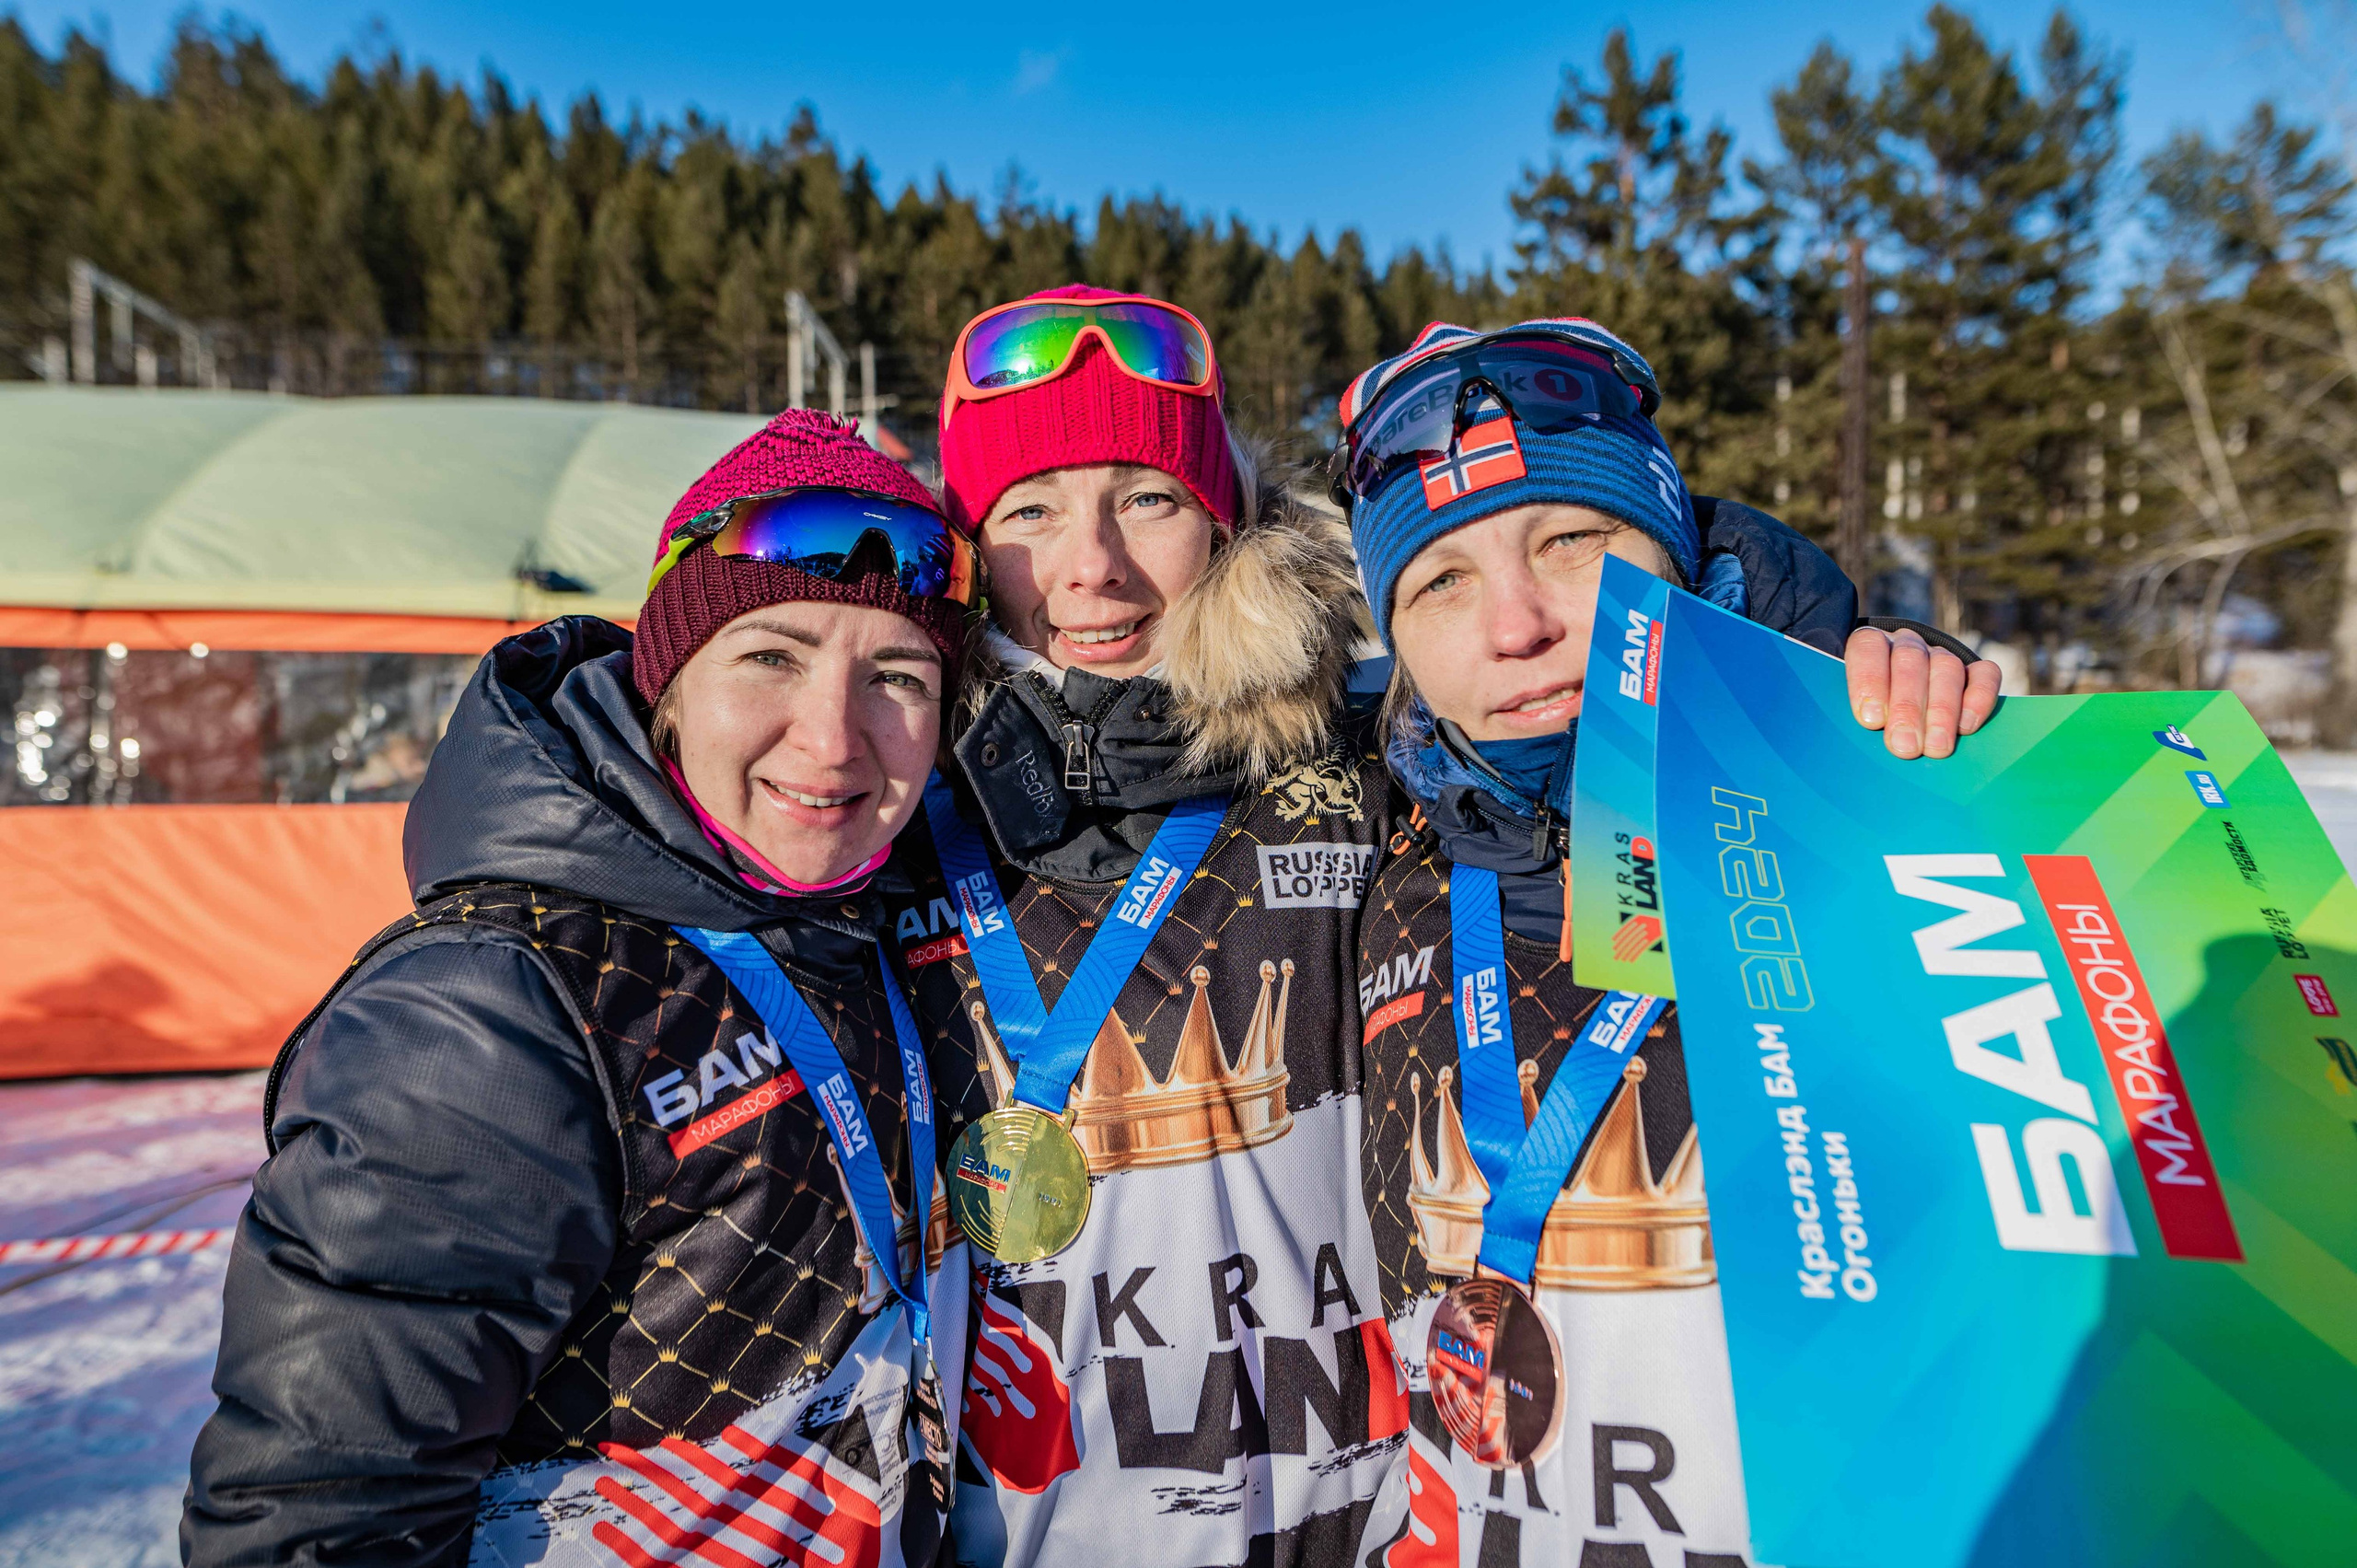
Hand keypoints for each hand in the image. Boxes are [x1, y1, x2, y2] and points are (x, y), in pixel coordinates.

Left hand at [1845, 626, 2000, 759]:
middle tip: (1905, 747)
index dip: (1870, 681)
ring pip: (1947, 668)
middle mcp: (1907, 644)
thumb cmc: (1870, 712)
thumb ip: (1862, 714)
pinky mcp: (1974, 669)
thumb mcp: (1857, 710)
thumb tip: (1871, 733)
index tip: (1872, 720)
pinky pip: (1985, 675)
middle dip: (1908, 708)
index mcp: (1871, 644)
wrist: (1900, 698)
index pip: (1868, 648)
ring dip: (1942, 711)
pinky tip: (1967, 728)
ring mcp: (1941, 654)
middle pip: (1910, 662)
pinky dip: (1978, 700)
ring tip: (1936, 748)